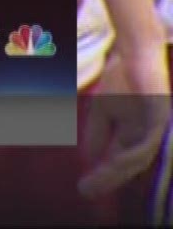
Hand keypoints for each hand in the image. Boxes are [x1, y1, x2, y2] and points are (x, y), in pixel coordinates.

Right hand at [79, 45, 170, 196]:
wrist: (134, 53)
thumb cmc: (121, 78)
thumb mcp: (102, 111)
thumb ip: (98, 134)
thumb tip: (89, 160)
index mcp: (134, 134)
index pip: (117, 160)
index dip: (102, 176)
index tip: (83, 189)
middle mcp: (147, 135)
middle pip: (128, 164)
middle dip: (107, 179)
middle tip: (86, 191)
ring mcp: (157, 129)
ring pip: (139, 158)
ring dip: (118, 172)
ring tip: (99, 180)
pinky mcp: (162, 118)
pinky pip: (149, 143)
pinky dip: (132, 155)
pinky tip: (116, 162)